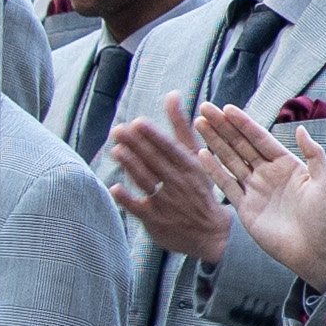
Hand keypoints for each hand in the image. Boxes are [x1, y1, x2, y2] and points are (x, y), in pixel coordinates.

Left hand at [103, 102, 233, 260]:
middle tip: (119, 130)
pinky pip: (139, 209)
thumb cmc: (198, 187)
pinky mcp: (155, 220)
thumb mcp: (195, 156)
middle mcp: (178, 182)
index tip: (138, 123)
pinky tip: (115, 188)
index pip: (169, 148)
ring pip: (147, 181)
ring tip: (116, 150)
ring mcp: (166, 202)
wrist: (210, 232)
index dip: (154, 136)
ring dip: (132, 166)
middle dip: (137, 146)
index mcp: (189, 166)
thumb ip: (180, 126)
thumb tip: (172, 94)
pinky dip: (127, 199)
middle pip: (155, 162)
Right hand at [196, 101, 325, 284]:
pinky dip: (214, 170)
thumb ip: (314, 155)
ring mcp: (255, 190)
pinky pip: (227, 185)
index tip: (227, 108)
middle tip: (205, 108)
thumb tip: (302, 129)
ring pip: (230, 160)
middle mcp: (268, 173)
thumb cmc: (325, 218)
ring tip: (199, 123)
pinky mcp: (245, 208)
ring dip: (215, 142)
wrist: (316, 252)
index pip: (260, 138)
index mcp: (287, 164)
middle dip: (223, 127)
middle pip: (241, 145)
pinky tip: (201, 154)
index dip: (243, 123)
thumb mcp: (324, 183)